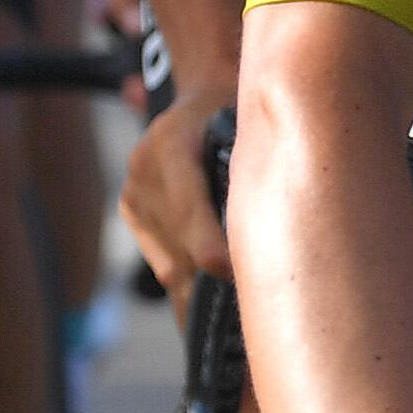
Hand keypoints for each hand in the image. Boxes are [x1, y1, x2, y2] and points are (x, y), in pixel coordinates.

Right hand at [122, 90, 233, 292]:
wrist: (197, 102)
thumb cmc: (237, 117)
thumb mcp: (247, 126)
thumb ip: (251, 168)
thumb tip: (281, 221)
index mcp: (174, 143)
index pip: (187, 207)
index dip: (208, 245)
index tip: (229, 273)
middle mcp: (144, 169)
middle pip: (177, 244)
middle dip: (211, 281)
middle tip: (251, 306)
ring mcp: (133, 193)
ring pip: (169, 263)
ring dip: (202, 290)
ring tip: (239, 310)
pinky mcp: (130, 211)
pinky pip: (161, 261)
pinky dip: (190, 283)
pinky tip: (215, 302)